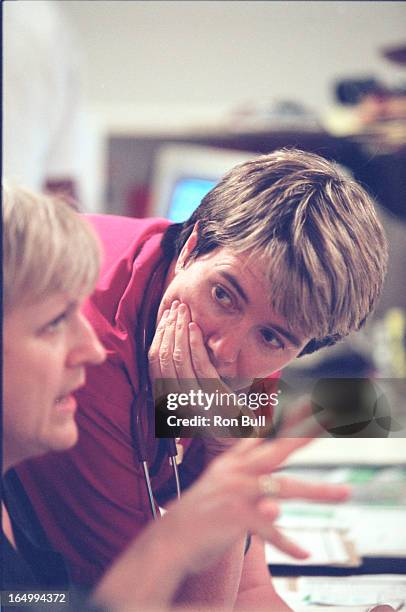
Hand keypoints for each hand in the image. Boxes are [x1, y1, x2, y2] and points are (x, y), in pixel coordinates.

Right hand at [149, 301, 253, 452]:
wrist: (234, 439)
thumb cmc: (213, 413)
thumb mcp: (191, 393)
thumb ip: (181, 374)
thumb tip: (177, 342)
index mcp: (166, 398)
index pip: (154, 362)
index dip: (157, 337)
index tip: (164, 317)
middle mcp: (175, 400)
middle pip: (164, 357)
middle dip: (168, 328)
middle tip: (175, 307)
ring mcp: (194, 399)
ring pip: (178, 359)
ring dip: (179, 331)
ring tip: (183, 311)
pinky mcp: (213, 397)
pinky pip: (200, 366)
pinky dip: (195, 344)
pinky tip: (194, 328)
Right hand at [161, 435, 349, 572]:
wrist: (168, 540)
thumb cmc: (198, 515)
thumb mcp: (220, 484)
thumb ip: (244, 472)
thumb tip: (264, 459)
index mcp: (233, 464)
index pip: (264, 436)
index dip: (287, 419)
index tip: (311, 402)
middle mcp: (236, 472)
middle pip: (278, 449)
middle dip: (306, 434)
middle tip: (332, 418)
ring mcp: (236, 492)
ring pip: (284, 487)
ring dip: (317, 491)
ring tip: (345, 493)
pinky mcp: (234, 517)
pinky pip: (269, 530)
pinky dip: (286, 543)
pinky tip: (304, 553)